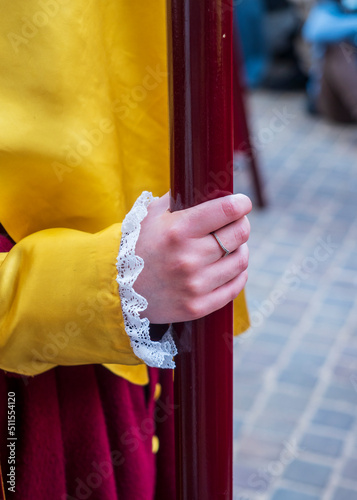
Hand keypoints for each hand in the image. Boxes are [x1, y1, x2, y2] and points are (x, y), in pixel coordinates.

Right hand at [134, 192, 251, 323]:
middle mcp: (188, 258)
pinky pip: (235, 287)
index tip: (242, 203)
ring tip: (230, 246)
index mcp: (178, 230)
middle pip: (239, 234)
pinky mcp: (197, 306)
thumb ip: (180, 198)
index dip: (240, 204)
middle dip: (241, 225)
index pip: (227, 211)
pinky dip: (237, 274)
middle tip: (236, 224)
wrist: (118, 288)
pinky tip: (229, 267)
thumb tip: (209, 186)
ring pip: (241, 260)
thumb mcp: (153, 214)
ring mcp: (194, 285)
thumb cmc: (140, 244)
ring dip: (240, 250)